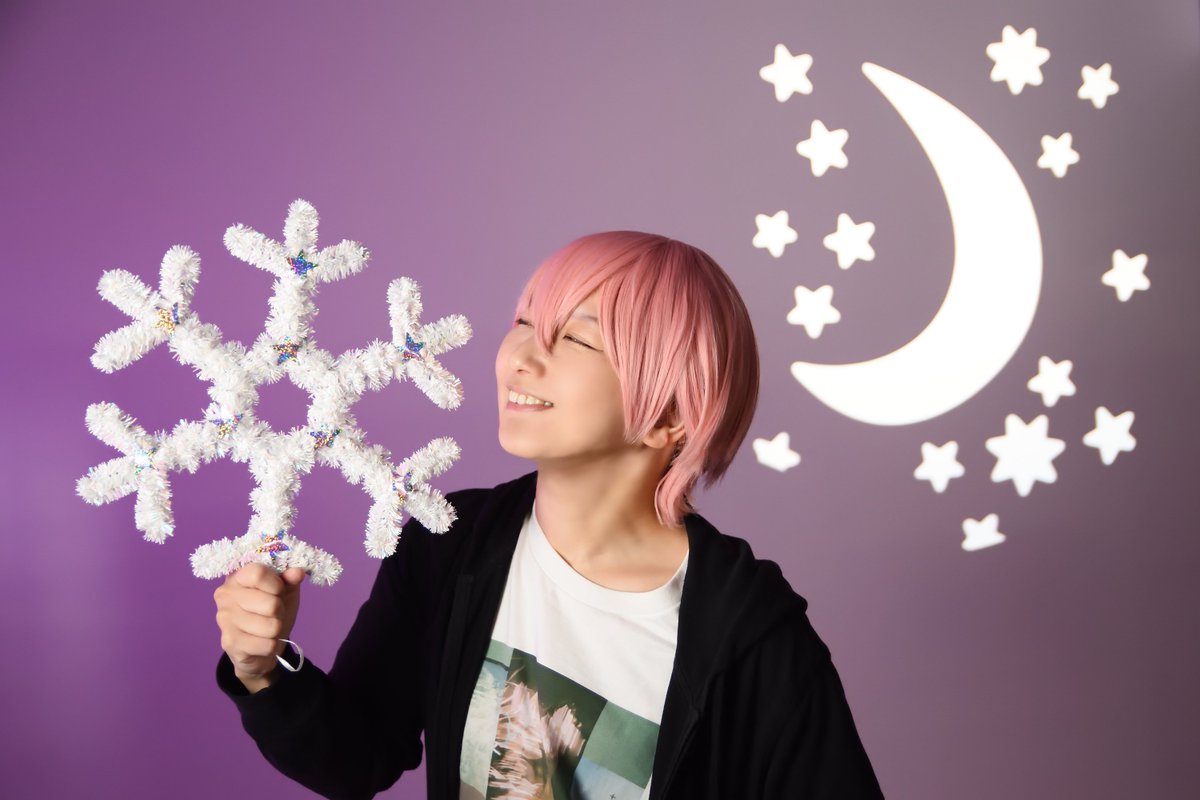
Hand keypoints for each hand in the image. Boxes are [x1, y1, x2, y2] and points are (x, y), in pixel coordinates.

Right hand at [214, 563, 304, 692]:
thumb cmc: (271, 612)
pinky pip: (267, 645)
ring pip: (270, 627)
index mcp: (237, 577)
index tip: (279, 591)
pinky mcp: (230, 643)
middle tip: (273, 613)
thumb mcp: (283, 591)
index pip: (258, 574)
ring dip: (276, 629)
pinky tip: (262, 641)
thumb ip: (289, 579)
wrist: (259, 647)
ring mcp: (224, 620)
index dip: (277, 585)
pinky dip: (271, 645)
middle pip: (270, 604)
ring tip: (267, 627)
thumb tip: (297, 572)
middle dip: (280, 611)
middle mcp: (225, 596)